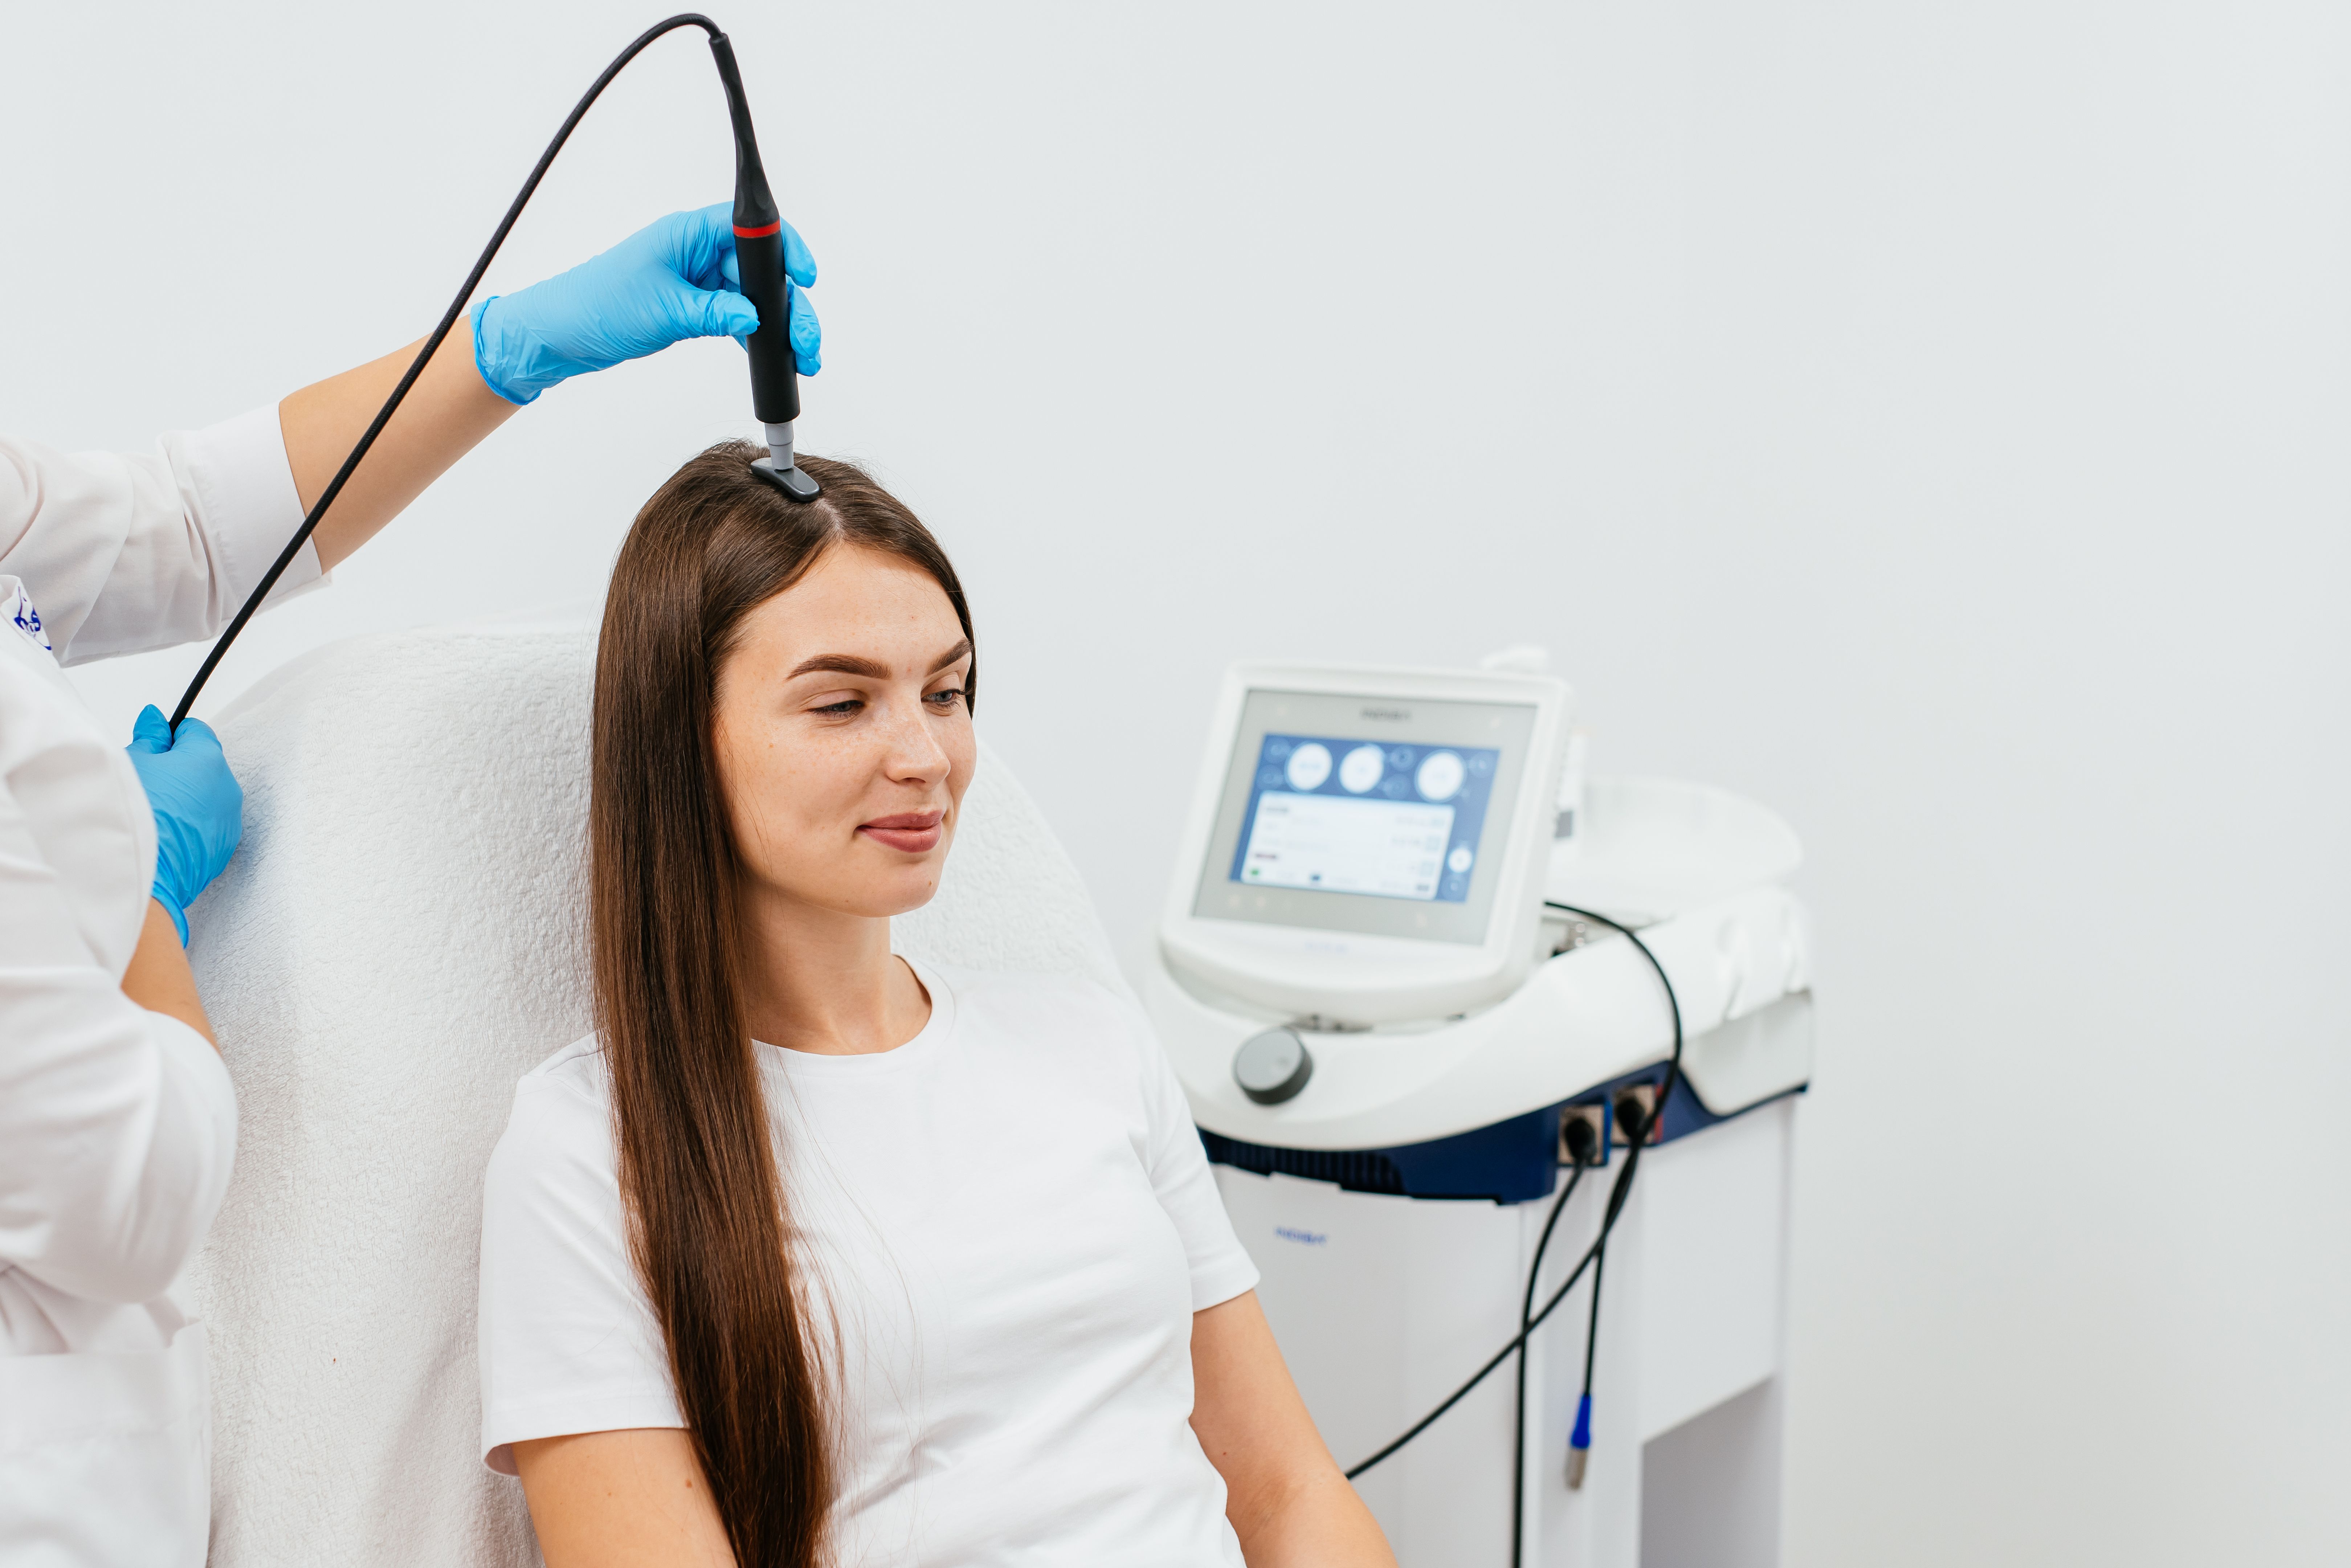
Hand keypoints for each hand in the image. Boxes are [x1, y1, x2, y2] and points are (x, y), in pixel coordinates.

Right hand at [126, 706, 242, 946]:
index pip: (195, 731)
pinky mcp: (225, 847)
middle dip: (178, 769)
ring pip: (207, 797)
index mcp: (208, 759)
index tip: (152, 747)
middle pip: (203, 766)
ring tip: (154, 814)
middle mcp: (228, 788)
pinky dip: (191, 825)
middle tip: (146, 784)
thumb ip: (149, 738)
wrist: (144, 873)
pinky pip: (208, 826)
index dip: (170, 737)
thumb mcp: (131, 763)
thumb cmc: (135, 815)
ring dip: (186, 799)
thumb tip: (156, 721)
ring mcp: (230, 820)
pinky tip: (165, 835)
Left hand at [471, 203, 820, 404]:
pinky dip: (757, 335)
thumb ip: (716, 313)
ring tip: (800, 357)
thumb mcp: (664, 311)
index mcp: (688, 234)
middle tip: (806, 340)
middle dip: (790, 304)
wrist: (559, 334)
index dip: (785, 249)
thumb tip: (755, 318)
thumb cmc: (597, 307)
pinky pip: (738, 315)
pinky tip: (772, 356)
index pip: (751, 229)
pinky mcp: (695, 307)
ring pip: (755, 297)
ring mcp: (697, 280)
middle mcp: (697, 251)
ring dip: (779, 325)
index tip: (807, 277)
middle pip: (761, 269)